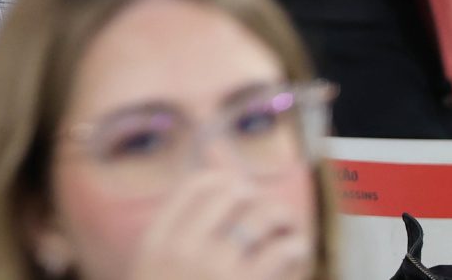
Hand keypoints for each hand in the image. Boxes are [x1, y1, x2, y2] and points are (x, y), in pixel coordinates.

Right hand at [125, 170, 313, 279]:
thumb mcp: (156, 274)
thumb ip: (176, 240)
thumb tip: (218, 184)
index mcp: (157, 245)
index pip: (197, 186)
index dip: (226, 182)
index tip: (241, 196)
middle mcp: (186, 251)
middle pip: (233, 193)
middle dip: (258, 200)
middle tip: (270, 217)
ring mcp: (220, 271)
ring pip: (265, 216)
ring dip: (283, 221)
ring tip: (289, 235)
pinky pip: (285, 251)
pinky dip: (296, 250)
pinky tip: (295, 260)